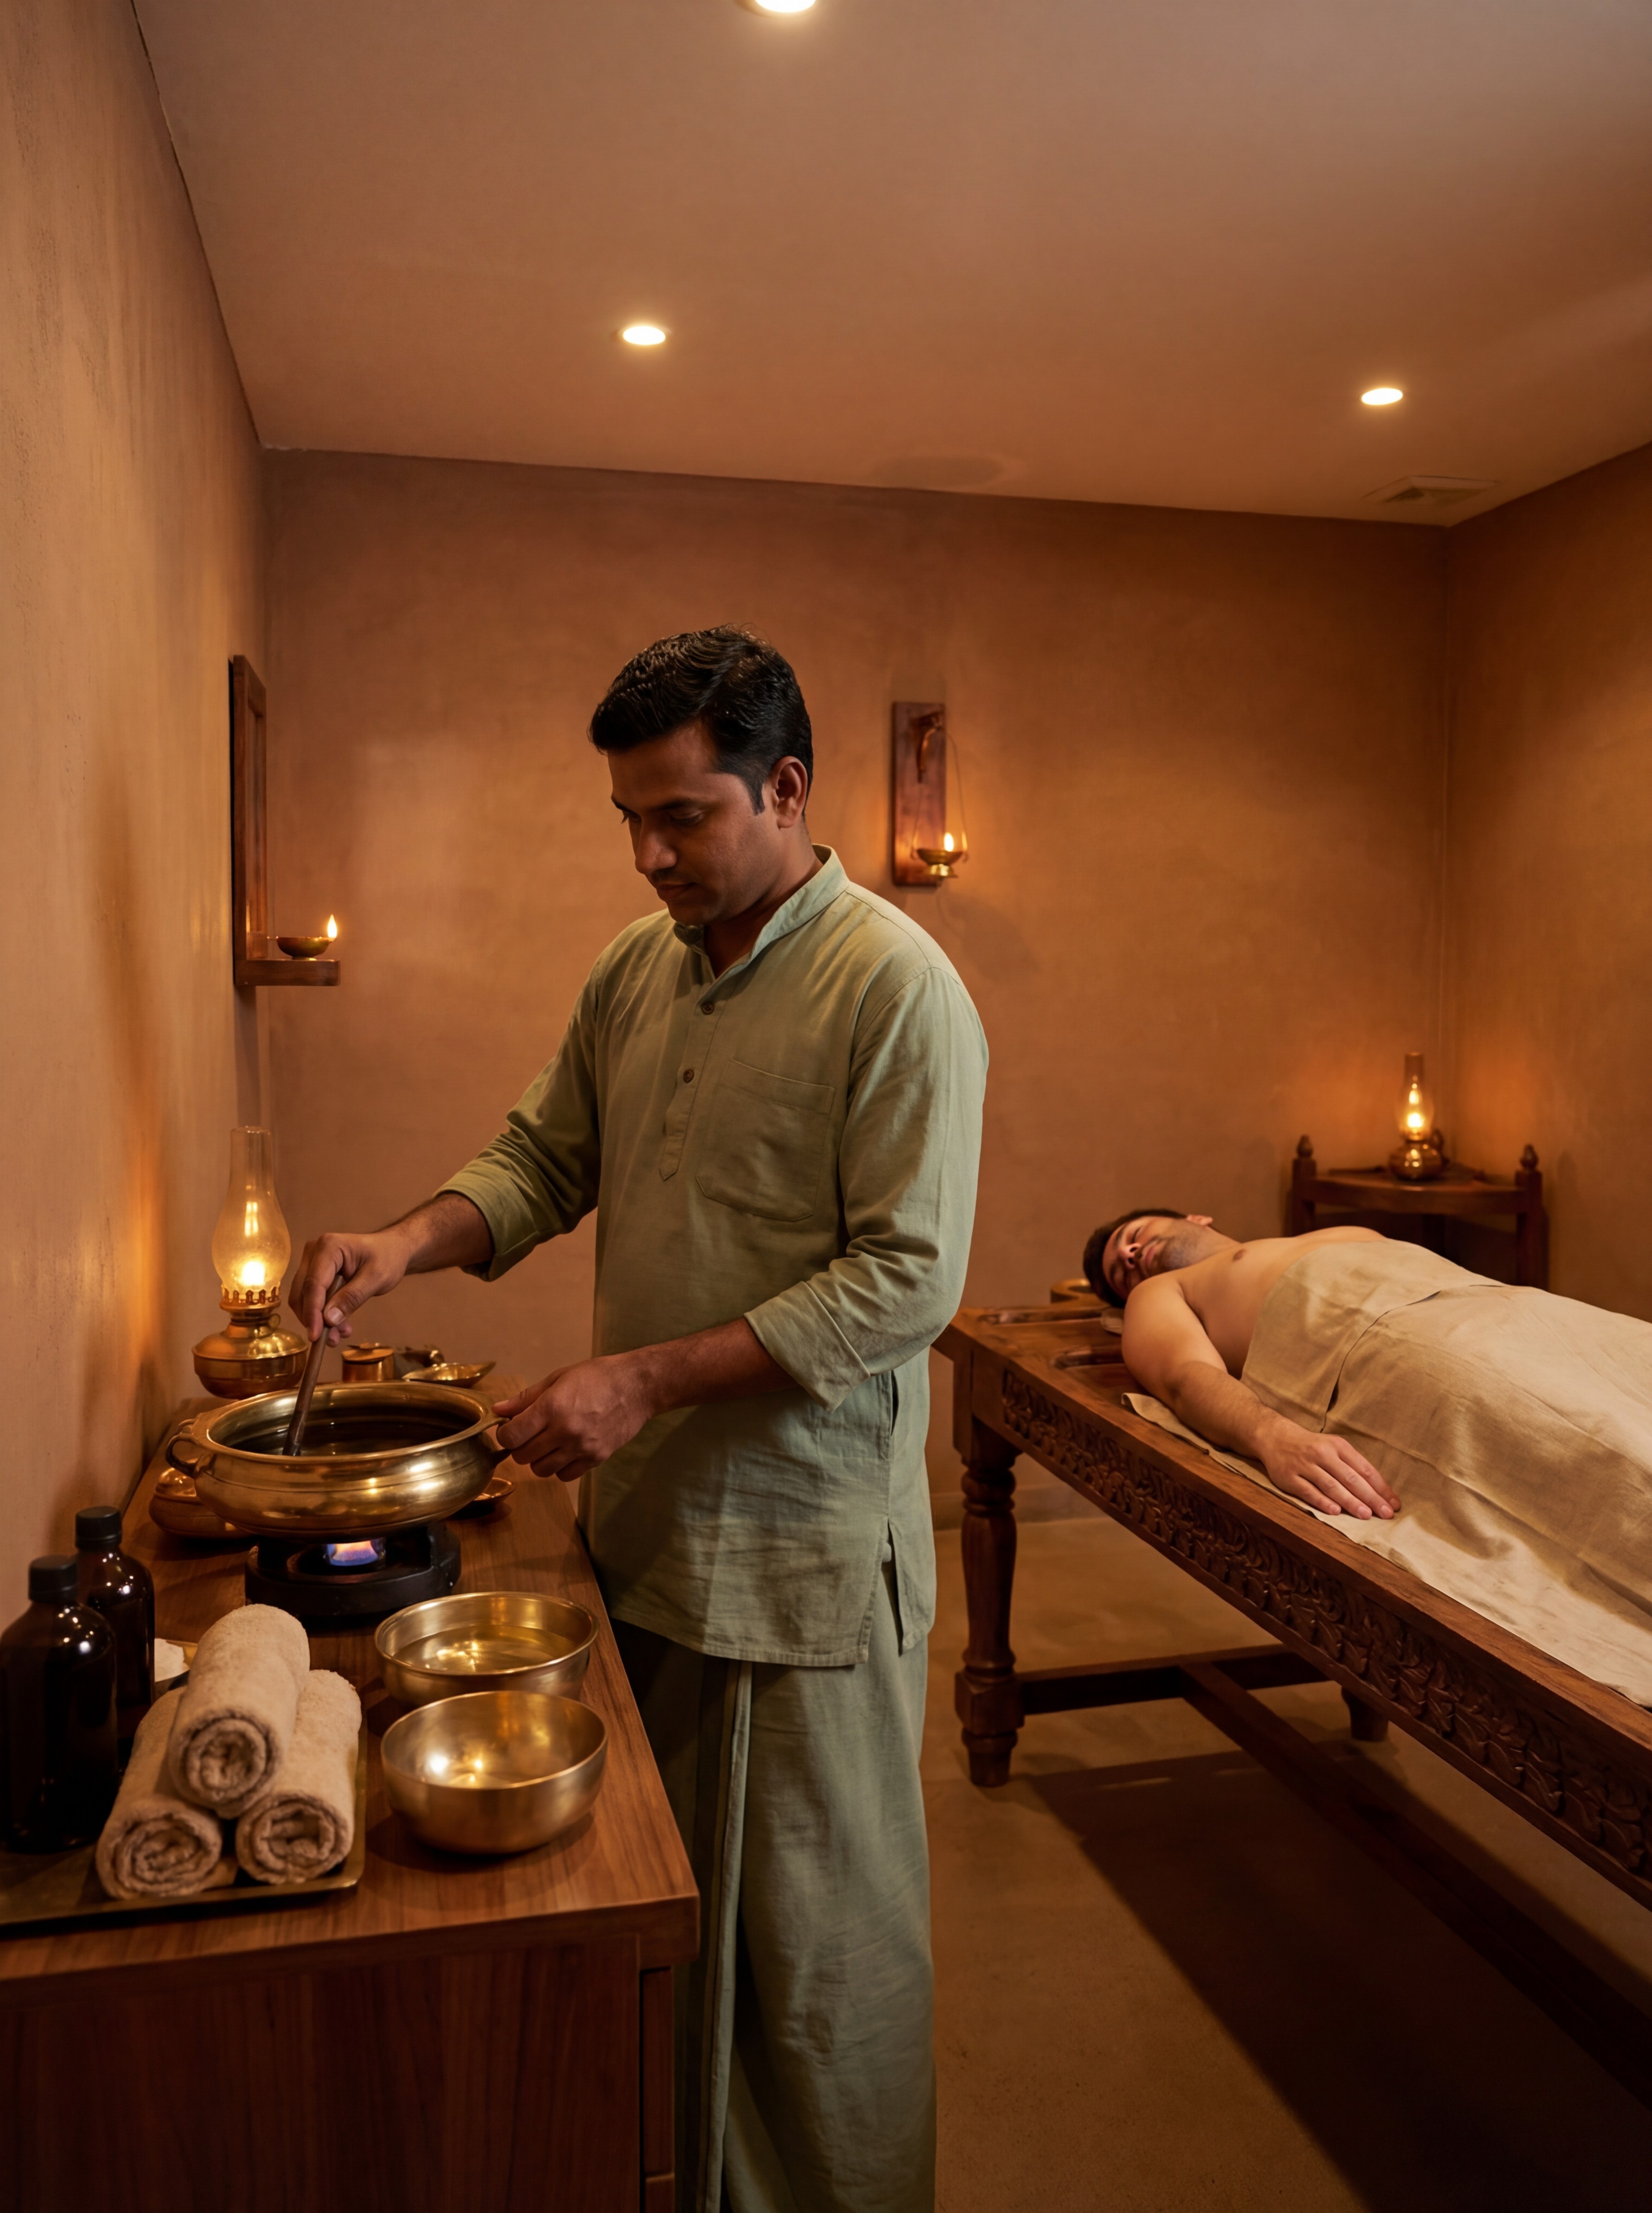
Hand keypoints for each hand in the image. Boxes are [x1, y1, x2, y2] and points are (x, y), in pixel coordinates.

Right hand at [289, 1229, 413, 1345]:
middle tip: (333, 1340)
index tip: (315, 1336)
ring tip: (340, 1334)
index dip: (312, 1312)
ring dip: (318, 1320)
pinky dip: (322, 1314)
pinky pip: (311, 1298)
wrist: (391, 1249)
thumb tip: (328, 1319)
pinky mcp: (315, 1273)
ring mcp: (312, 1262)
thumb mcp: (377, 1278)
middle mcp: (314, 1252)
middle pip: (303, 1292)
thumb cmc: (388, 1258)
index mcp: (329, 1247)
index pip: (313, 1284)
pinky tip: (339, 1326)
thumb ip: (352, 1297)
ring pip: (303, 1298)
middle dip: (314, 1319)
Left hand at [492, 1354, 658, 1482]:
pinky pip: (565, 1476)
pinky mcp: (596, 1458)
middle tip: (528, 1434)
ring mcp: (581, 1447)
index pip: (511, 1436)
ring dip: (538, 1459)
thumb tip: (498, 1410)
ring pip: (541, 1470)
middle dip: (519, 1446)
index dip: (504, 1434)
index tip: (510, 1428)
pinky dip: (559, 1467)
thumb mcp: (559, 1378)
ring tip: (547, 1443)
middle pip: (522, 1456)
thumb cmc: (597, 1376)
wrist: (638, 1387)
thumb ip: (527, 1398)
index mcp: (552, 1407)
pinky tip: (565, 1451)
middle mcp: (564, 1430)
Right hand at [1258, 1417, 1398, 1519]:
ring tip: (1365, 1515)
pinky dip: (1322, 1501)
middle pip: (1351, 1478)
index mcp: (1338, 1446)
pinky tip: (1335, 1511)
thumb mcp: (1333, 1448)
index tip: (1394, 1504)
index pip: (1364, 1469)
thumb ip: (1353, 1466)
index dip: (1381, 1487)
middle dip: (1370, 1497)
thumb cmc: (1311, 1446)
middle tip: (1385, 1513)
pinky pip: (1308, 1490)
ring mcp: (1305, 1465)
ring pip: (1331, 1485)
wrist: (1275, 1437)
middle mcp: (1323, 1454)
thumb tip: (1378, 1491)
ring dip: (1350, 1501)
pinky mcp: (1289, 1477)